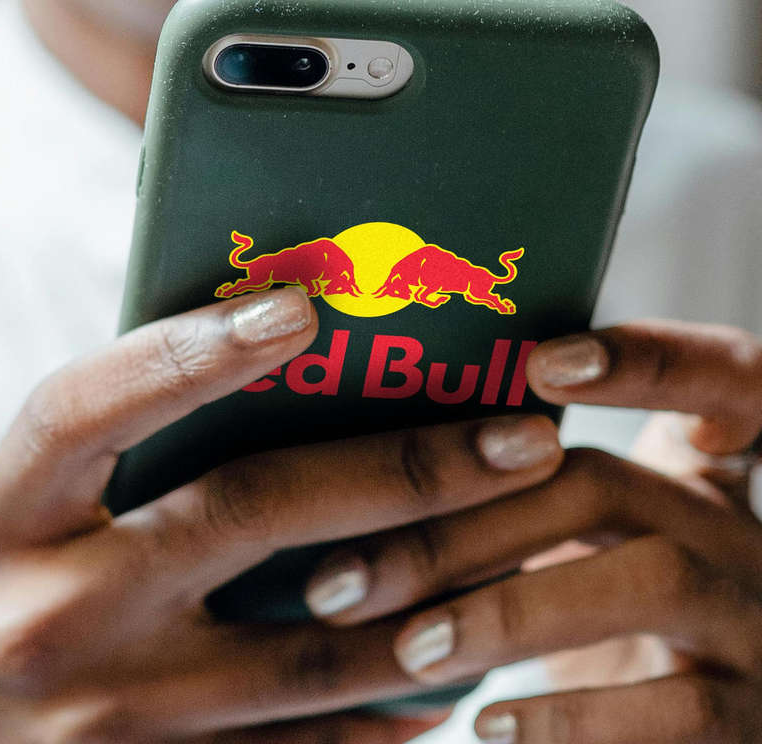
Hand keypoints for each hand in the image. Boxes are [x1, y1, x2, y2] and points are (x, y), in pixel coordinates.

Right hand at [0, 287, 564, 742]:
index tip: (305, 305)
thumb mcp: (34, 521)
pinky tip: (454, 668)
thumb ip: (132, 458)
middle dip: (406, 468)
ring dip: (434, 594)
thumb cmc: (5, 604)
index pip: (91, 405)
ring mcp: (104, 722)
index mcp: (9, 517)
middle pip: (250, 512)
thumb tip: (280, 379)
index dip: (194, 349)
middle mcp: (48, 614)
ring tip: (531, 540)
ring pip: (307, 651)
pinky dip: (388, 707)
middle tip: (524, 436)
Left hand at [303, 321, 761, 742]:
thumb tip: (373, 464)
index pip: (716, 375)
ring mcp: (754, 619)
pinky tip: (487, 723)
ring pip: (648, 579)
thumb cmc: (609, 602)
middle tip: (344, 576)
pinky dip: (571, 718)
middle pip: (606, 483)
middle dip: (469, 523)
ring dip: (510, 611)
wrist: (701, 718)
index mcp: (700, 469)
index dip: (647, 357)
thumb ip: (526, 492)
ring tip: (408, 648)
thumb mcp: (591, 538)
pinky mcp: (753, 716)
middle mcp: (735, 527)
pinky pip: (678, 711)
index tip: (543, 362)